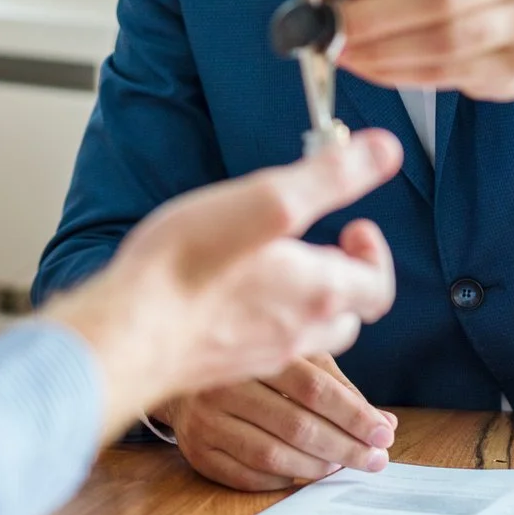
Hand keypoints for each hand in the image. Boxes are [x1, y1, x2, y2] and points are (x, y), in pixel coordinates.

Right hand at [42, 132, 401, 438]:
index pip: (378, 286)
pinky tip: (229, 296)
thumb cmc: (188, 268)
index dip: (374, 254)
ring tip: (274, 269)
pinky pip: (263, 346)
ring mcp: (260, 354)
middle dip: (342, 278)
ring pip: (305, 333)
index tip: (353, 225)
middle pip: (347, 315)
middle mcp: (298, 331)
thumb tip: (385, 149)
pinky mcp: (224, 365)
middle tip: (317, 246)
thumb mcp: (266, 202)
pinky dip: (264, 320)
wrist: (127, 334)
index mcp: (319, 292)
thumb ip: (329, 177)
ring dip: (304, 302)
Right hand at [161, 352, 397, 491]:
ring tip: (341, 465)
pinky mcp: (196, 449)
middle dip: (344, 447)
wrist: (177, 369)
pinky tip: (300, 472)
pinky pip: (248, 475)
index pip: (314, 387)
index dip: (354, 414)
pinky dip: (282, 479)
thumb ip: (338, 388)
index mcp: (254, 350)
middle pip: (297, 425)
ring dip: (317, 467)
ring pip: (273, 455)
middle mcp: (224, 383)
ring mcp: (206, 419)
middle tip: (374, 460)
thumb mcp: (293, 359)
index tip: (383, 434)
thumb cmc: (251, 366)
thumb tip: (384, 425)